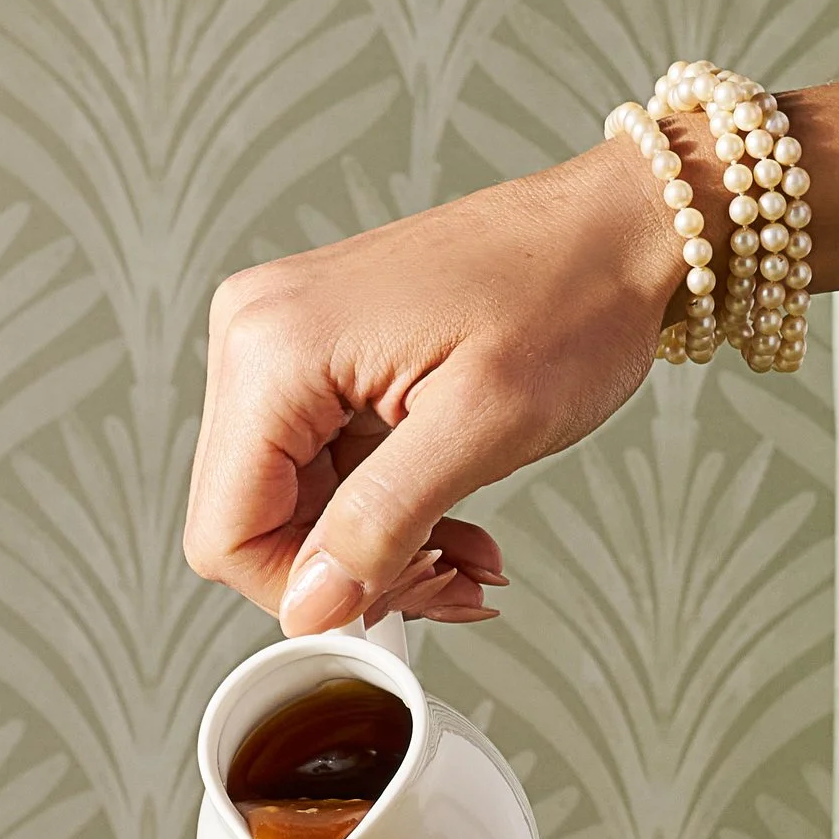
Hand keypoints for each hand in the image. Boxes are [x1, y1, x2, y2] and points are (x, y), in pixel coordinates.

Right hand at [183, 139, 683, 634]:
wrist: (613, 231)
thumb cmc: (568, 300)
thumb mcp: (481, 429)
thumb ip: (382, 522)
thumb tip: (311, 607)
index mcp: (276, 350)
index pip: (225, 531)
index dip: (304, 591)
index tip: (392, 603)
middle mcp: (259, 338)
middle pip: (256, 521)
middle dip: (354, 572)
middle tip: (450, 581)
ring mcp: (289, 345)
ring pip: (297, 507)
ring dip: (383, 550)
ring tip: (467, 559)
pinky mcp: (325, 359)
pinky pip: (329, 471)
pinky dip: (390, 514)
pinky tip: (455, 527)